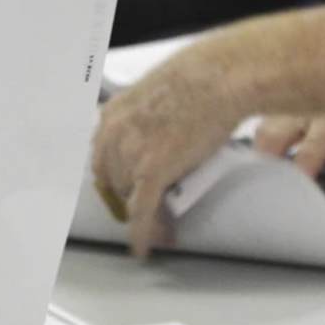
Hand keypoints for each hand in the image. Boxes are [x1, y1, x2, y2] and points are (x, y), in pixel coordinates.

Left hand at [91, 60, 243, 259]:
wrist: (221, 75)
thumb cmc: (202, 77)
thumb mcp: (159, 94)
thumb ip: (148, 118)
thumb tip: (160, 134)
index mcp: (113, 113)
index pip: (104, 157)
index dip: (116, 177)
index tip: (123, 189)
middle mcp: (114, 134)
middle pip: (115, 180)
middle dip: (130, 196)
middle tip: (149, 207)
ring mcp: (131, 154)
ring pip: (130, 198)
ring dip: (145, 213)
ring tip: (164, 223)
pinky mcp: (152, 172)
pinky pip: (142, 213)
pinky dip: (142, 235)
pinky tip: (143, 248)